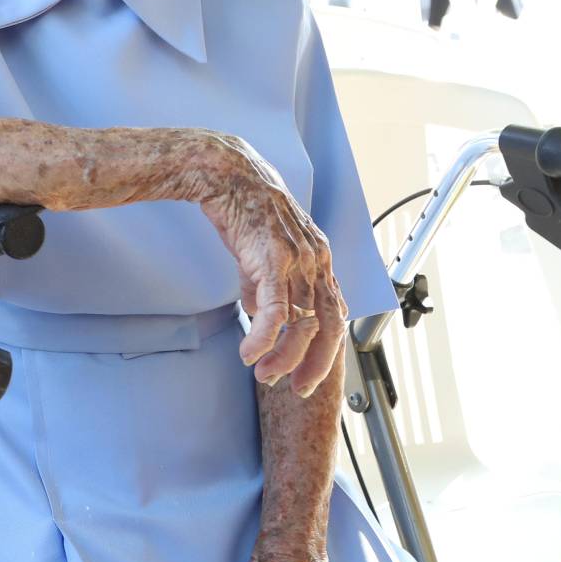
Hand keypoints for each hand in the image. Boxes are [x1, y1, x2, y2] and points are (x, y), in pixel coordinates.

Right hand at [183, 134, 346, 394]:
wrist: (225, 172)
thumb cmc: (242, 205)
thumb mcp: (260, 249)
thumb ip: (263, 283)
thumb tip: (258, 313)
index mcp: (319, 258)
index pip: (334, 312)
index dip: (324, 347)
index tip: (307, 371)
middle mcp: (317, 260)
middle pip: (330, 325)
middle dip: (315, 363)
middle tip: (297, 388)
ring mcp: (298, 260)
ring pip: (304, 323)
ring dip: (286, 357)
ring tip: (264, 374)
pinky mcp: (272, 260)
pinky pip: (275, 311)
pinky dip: (265, 339)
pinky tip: (250, 353)